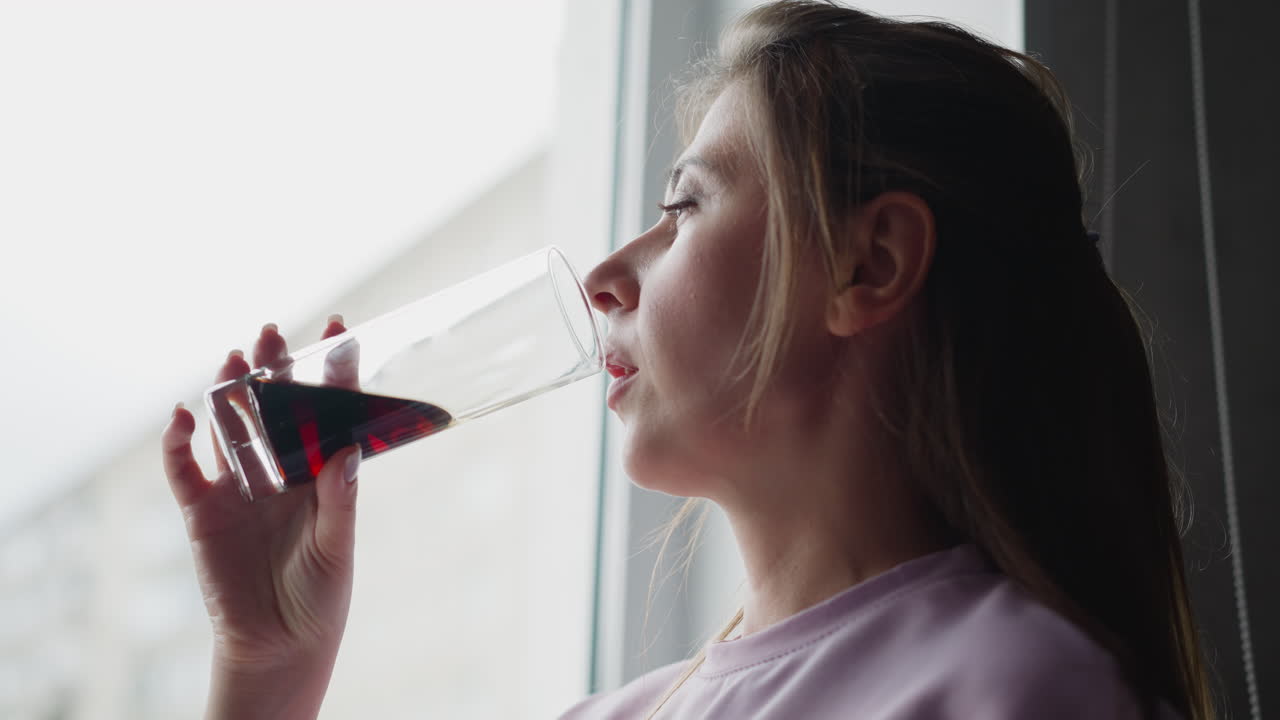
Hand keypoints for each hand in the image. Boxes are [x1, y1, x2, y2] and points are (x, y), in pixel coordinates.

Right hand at [162, 317, 358, 719]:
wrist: (279, 643)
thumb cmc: (320, 594)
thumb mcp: (337, 547)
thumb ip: (340, 501)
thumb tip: (345, 450)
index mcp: (320, 472)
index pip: (328, 411)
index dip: (333, 370)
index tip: (342, 329)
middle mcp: (280, 470)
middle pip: (275, 407)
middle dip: (274, 368)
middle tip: (273, 333)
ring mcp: (239, 487)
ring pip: (231, 426)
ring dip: (229, 392)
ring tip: (234, 357)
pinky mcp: (203, 510)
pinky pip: (184, 468)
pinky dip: (178, 440)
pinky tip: (183, 415)